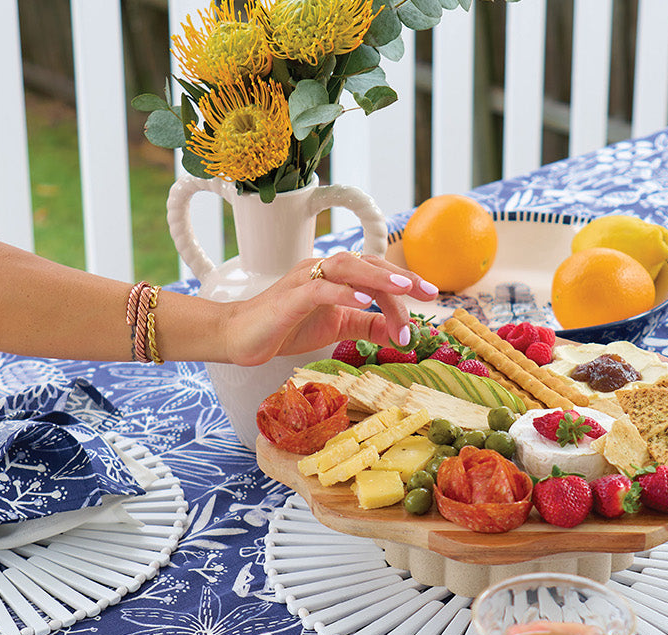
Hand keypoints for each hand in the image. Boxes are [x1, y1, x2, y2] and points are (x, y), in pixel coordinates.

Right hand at [222, 252, 437, 365]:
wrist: (238, 337)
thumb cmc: (284, 328)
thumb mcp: (335, 327)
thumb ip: (367, 325)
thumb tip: (402, 330)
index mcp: (335, 276)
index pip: (377, 275)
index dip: (404, 287)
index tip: (428, 305)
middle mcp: (322, 270)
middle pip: (368, 264)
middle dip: (401, 278)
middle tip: (428, 294)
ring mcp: (304, 280)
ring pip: (347, 268)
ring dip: (378, 278)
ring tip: (405, 291)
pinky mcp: (289, 297)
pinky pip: (319, 289)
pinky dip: (343, 293)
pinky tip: (364, 302)